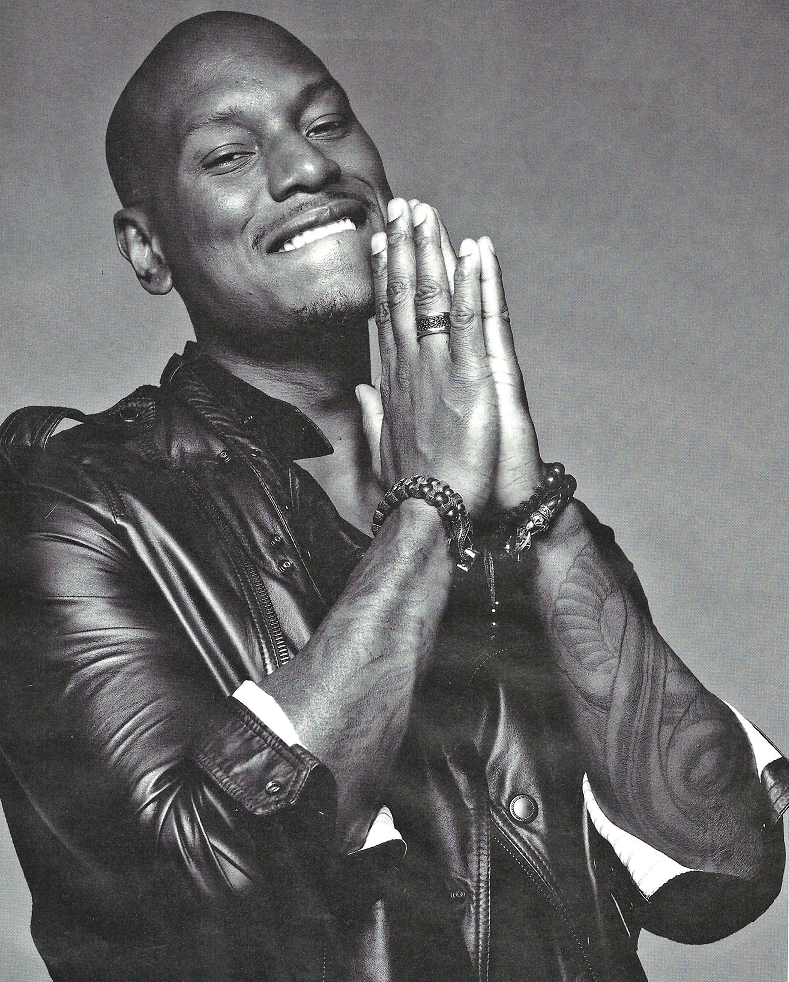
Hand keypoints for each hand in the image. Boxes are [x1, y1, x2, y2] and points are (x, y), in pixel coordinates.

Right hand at [356, 199, 497, 517]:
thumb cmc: (410, 485)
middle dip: (402, 248)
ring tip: (427, 212)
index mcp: (393, 379)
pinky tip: (471, 250)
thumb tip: (360, 389)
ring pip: (430, 299)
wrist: (429, 511)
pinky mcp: (468, 378)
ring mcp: (437, 368)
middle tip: (402, 207)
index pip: (385, 316)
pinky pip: (467, 321)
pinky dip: (470, 284)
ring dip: (429, 251)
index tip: (381, 243)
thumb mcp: (383, 444)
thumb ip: (372, 411)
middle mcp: (409, 366)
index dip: (384, 276)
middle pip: (403, 296)